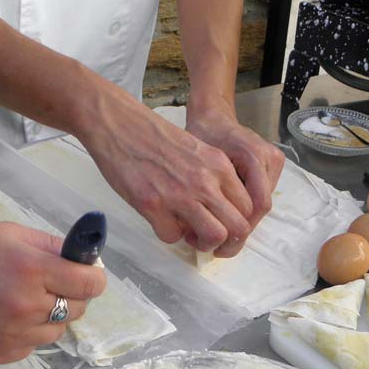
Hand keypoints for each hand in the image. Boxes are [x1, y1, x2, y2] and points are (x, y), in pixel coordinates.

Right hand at [0, 222, 106, 364]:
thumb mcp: (8, 233)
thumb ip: (50, 245)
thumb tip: (86, 258)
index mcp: (31, 269)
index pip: (91, 284)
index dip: (94, 277)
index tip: (87, 274)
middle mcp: (27, 306)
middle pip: (80, 309)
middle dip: (72, 295)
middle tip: (48, 283)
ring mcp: (13, 336)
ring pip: (57, 331)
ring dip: (49, 317)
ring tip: (19, 300)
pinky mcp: (0, 355)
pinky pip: (32, 346)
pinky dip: (26, 333)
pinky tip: (2, 316)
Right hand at [77, 91, 253, 257]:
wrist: (119, 125)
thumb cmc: (153, 137)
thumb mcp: (197, 150)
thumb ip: (212, 177)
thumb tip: (218, 208)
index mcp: (219, 166)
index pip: (248, 207)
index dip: (237, 223)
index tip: (222, 224)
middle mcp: (204, 181)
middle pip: (238, 227)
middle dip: (226, 241)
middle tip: (207, 237)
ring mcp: (179, 194)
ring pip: (213, 236)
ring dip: (202, 243)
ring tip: (187, 234)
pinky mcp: (152, 204)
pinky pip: (173, 237)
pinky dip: (169, 235)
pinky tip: (161, 221)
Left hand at [186, 109, 283, 254]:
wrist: (214, 117)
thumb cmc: (203, 136)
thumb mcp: (199, 164)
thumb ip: (205, 194)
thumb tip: (198, 229)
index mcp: (254, 156)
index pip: (257, 205)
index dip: (240, 229)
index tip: (218, 244)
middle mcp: (269, 160)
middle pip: (260, 209)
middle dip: (239, 231)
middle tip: (216, 248)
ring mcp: (274, 163)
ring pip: (260, 206)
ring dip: (240, 222)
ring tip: (217, 234)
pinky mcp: (273, 167)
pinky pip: (260, 197)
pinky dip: (243, 211)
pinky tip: (224, 218)